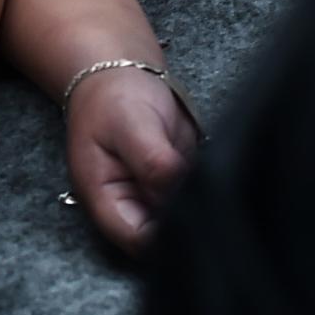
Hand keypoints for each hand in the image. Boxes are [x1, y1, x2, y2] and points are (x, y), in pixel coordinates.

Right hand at [63, 64, 195, 254]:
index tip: (193, 213)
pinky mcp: (173, 185)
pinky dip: (206, 190)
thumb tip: (176, 197)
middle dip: (186, 222)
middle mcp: (129, 206)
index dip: (165, 237)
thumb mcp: (131, 126)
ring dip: (199, 207)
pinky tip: (210, 172)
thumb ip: (153, 164)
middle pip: (161, 238)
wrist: (122, 73)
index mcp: (104, 200)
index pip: (138, 241)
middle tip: (204, 192)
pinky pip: (194, 199)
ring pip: (182, 221)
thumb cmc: (114, 97)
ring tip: (203, 176)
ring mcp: (152, 198)